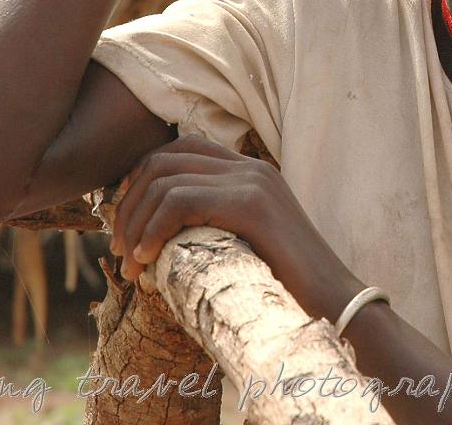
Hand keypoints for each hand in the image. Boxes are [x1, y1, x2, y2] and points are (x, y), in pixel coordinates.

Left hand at [107, 134, 362, 320]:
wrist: (333, 303)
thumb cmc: (285, 287)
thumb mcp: (242, 244)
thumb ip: (212, 227)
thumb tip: (157, 239)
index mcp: (249, 171)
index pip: (180, 149)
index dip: (141, 178)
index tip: (124, 220)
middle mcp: (250, 167)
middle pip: (164, 159)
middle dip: (129, 201)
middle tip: (118, 247)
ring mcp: (252, 181)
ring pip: (165, 180)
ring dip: (135, 222)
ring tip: (131, 264)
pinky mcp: (250, 204)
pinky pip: (180, 201)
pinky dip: (152, 229)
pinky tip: (146, 259)